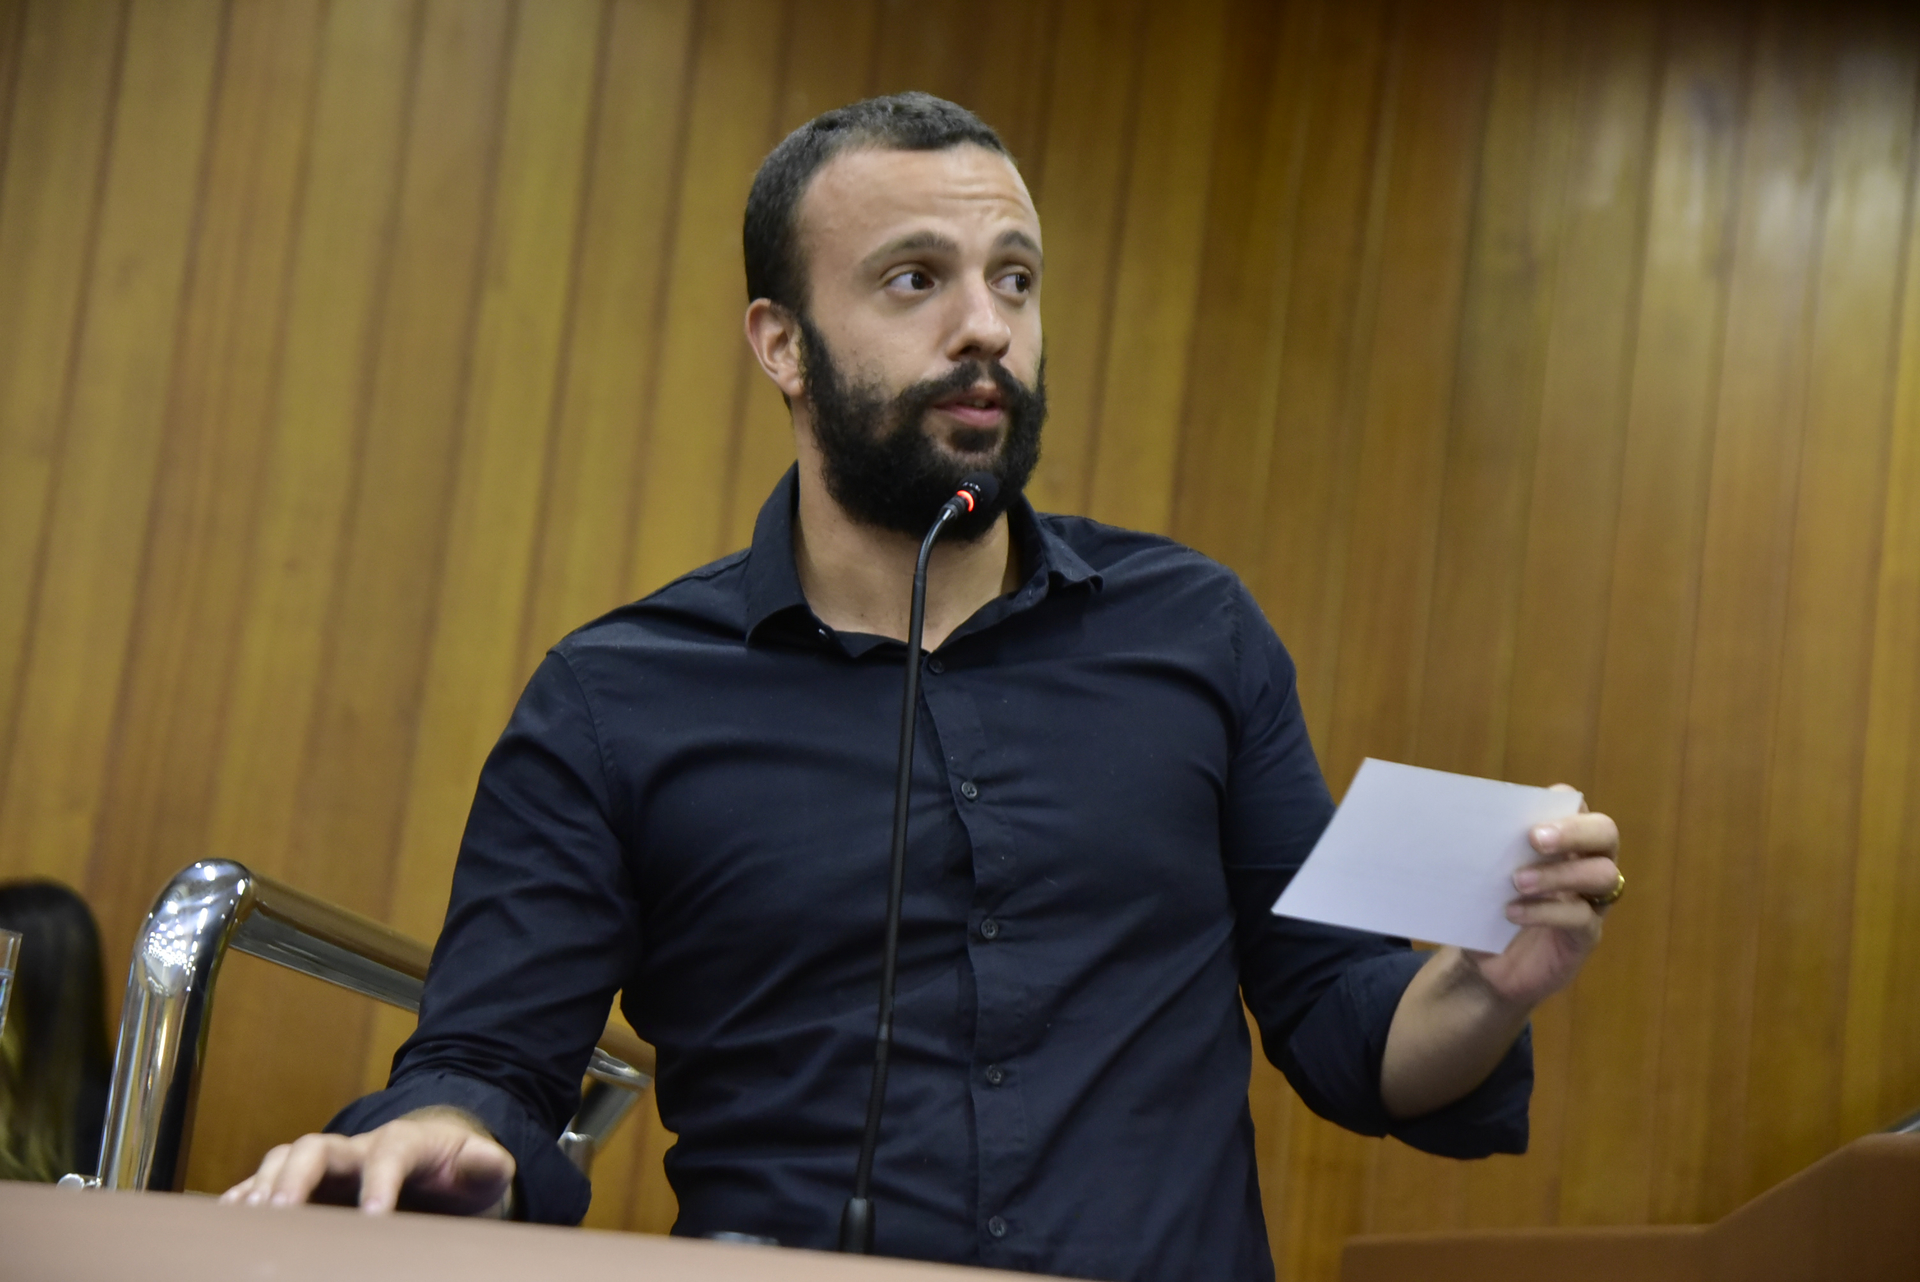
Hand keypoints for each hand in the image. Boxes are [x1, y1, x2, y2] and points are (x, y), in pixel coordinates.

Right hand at [218, 1108, 515, 1215]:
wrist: (435, 1169)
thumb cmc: (457, 1174)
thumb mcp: (483, 1171)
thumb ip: (487, 1165)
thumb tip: (489, 1160)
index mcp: (405, 1143)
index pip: (389, 1152)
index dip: (380, 1180)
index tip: (374, 1216)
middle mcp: (357, 1149)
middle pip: (318, 1147)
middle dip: (298, 1176)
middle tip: (282, 1212)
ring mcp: (327, 1167)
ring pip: (284, 1160)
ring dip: (263, 1186)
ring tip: (248, 1219)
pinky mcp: (305, 1188)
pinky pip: (265, 1184)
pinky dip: (243, 1198)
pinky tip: (226, 1221)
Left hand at [1467, 785, 1619, 1008]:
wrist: (1483, 966)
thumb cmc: (1485, 908)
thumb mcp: (1482, 874)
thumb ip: (1487, 848)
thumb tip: (1466, 821)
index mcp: (1561, 840)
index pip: (1576, 806)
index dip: (1561, 803)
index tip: (1530, 813)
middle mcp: (1585, 863)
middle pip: (1605, 834)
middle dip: (1575, 832)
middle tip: (1535, 839)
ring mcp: (1590, 901)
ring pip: (1603, 875)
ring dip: (1559, 874)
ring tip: (1518, 881)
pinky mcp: (1586, 936)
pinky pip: (1581, 918)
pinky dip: (1546, 912)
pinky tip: (1513, 913)